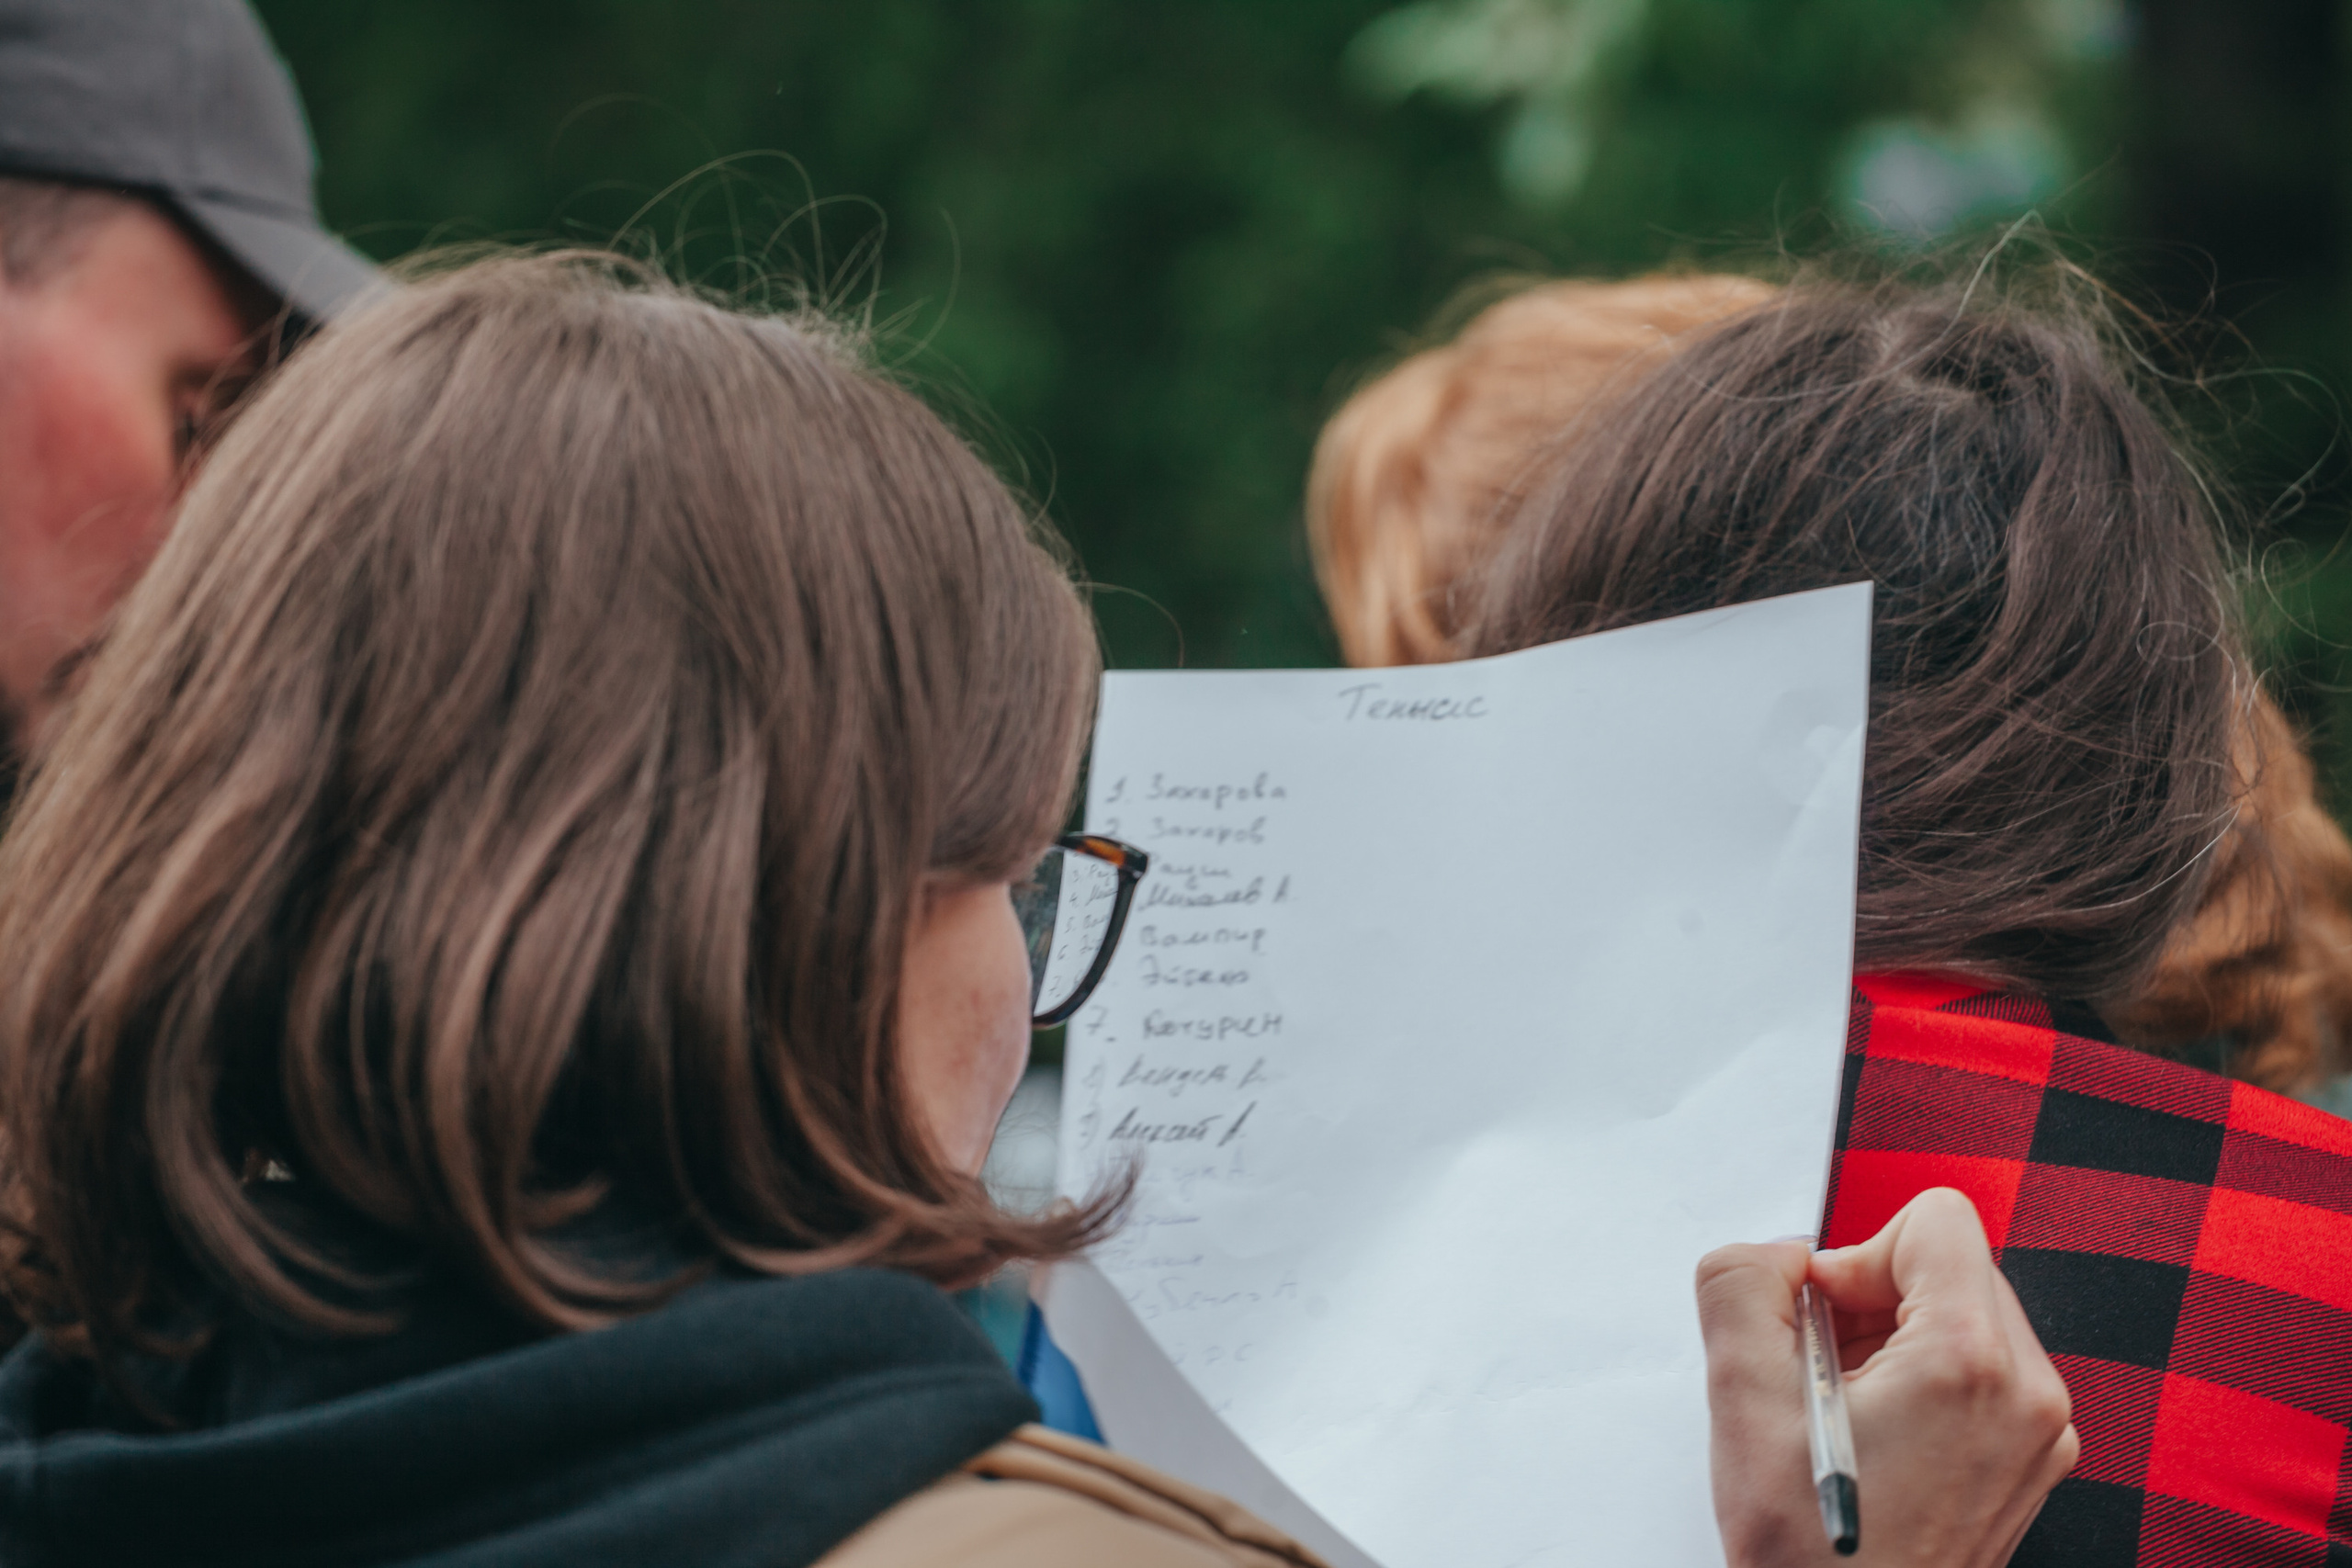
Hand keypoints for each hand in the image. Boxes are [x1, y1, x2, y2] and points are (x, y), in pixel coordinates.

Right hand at [1696, 1188, 2077, 1566]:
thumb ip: (1743, 1285)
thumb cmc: (1813, 1555)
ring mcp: (2041, 1432)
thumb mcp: (1741, 1401)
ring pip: (1965, 1315)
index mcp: (1969, 1362)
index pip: (1935, 1220)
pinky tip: (1875, 1438)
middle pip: (1952, 1265)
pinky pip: (1982, 1372)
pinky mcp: (2032, 1461)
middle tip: (1818, 1367)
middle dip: (1873, 1297)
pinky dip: (1924, 1382)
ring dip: (1894, 1339)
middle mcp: (2029, 1392)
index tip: (1818, 1318)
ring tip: (1843, 1410)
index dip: (1856, 1253)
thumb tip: (1780, 1256)